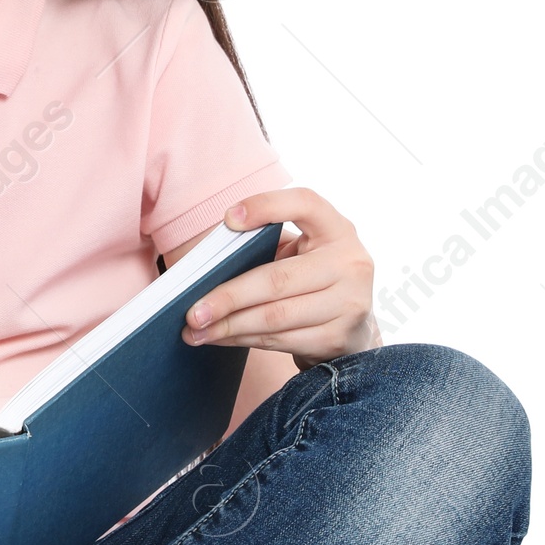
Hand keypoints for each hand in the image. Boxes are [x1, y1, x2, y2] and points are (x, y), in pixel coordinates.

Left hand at [180, 187, 381, 370]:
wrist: (353, 328)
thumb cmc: (310, 279)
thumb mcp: (299, 252)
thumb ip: (265, 245)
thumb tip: (207, 266)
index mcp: (337, 229)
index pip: (305, 204)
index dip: (266, 207)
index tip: (228, 219)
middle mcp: (351, 263)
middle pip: (277, 279)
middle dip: (228, 296)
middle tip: (191, 310)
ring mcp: (349, 303)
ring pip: (275, 316)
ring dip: (229, 325)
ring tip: (195, 329)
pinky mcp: (339, 337)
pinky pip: (281, 340)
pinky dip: (244, 340)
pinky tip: (220, 338)